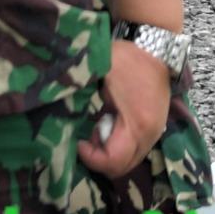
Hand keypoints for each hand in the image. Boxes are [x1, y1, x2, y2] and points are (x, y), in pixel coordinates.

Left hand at [77, 39, 172, 180]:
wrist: (156, 46)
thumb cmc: (127, 58)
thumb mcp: (99, 76)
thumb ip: (80, 92)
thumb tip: (58, 107)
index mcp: (138, 124)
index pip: (113, 161)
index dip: (92, 157)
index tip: (79, 141)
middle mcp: (151, 135)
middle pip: (123, 167)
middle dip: (100, 158)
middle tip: (88, 136)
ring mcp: (156, 132)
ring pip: (130, 160)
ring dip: (110, 152)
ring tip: (98, 127)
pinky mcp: (156, 128)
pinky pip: (135, 149)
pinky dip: (119, 144)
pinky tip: (109, 123)